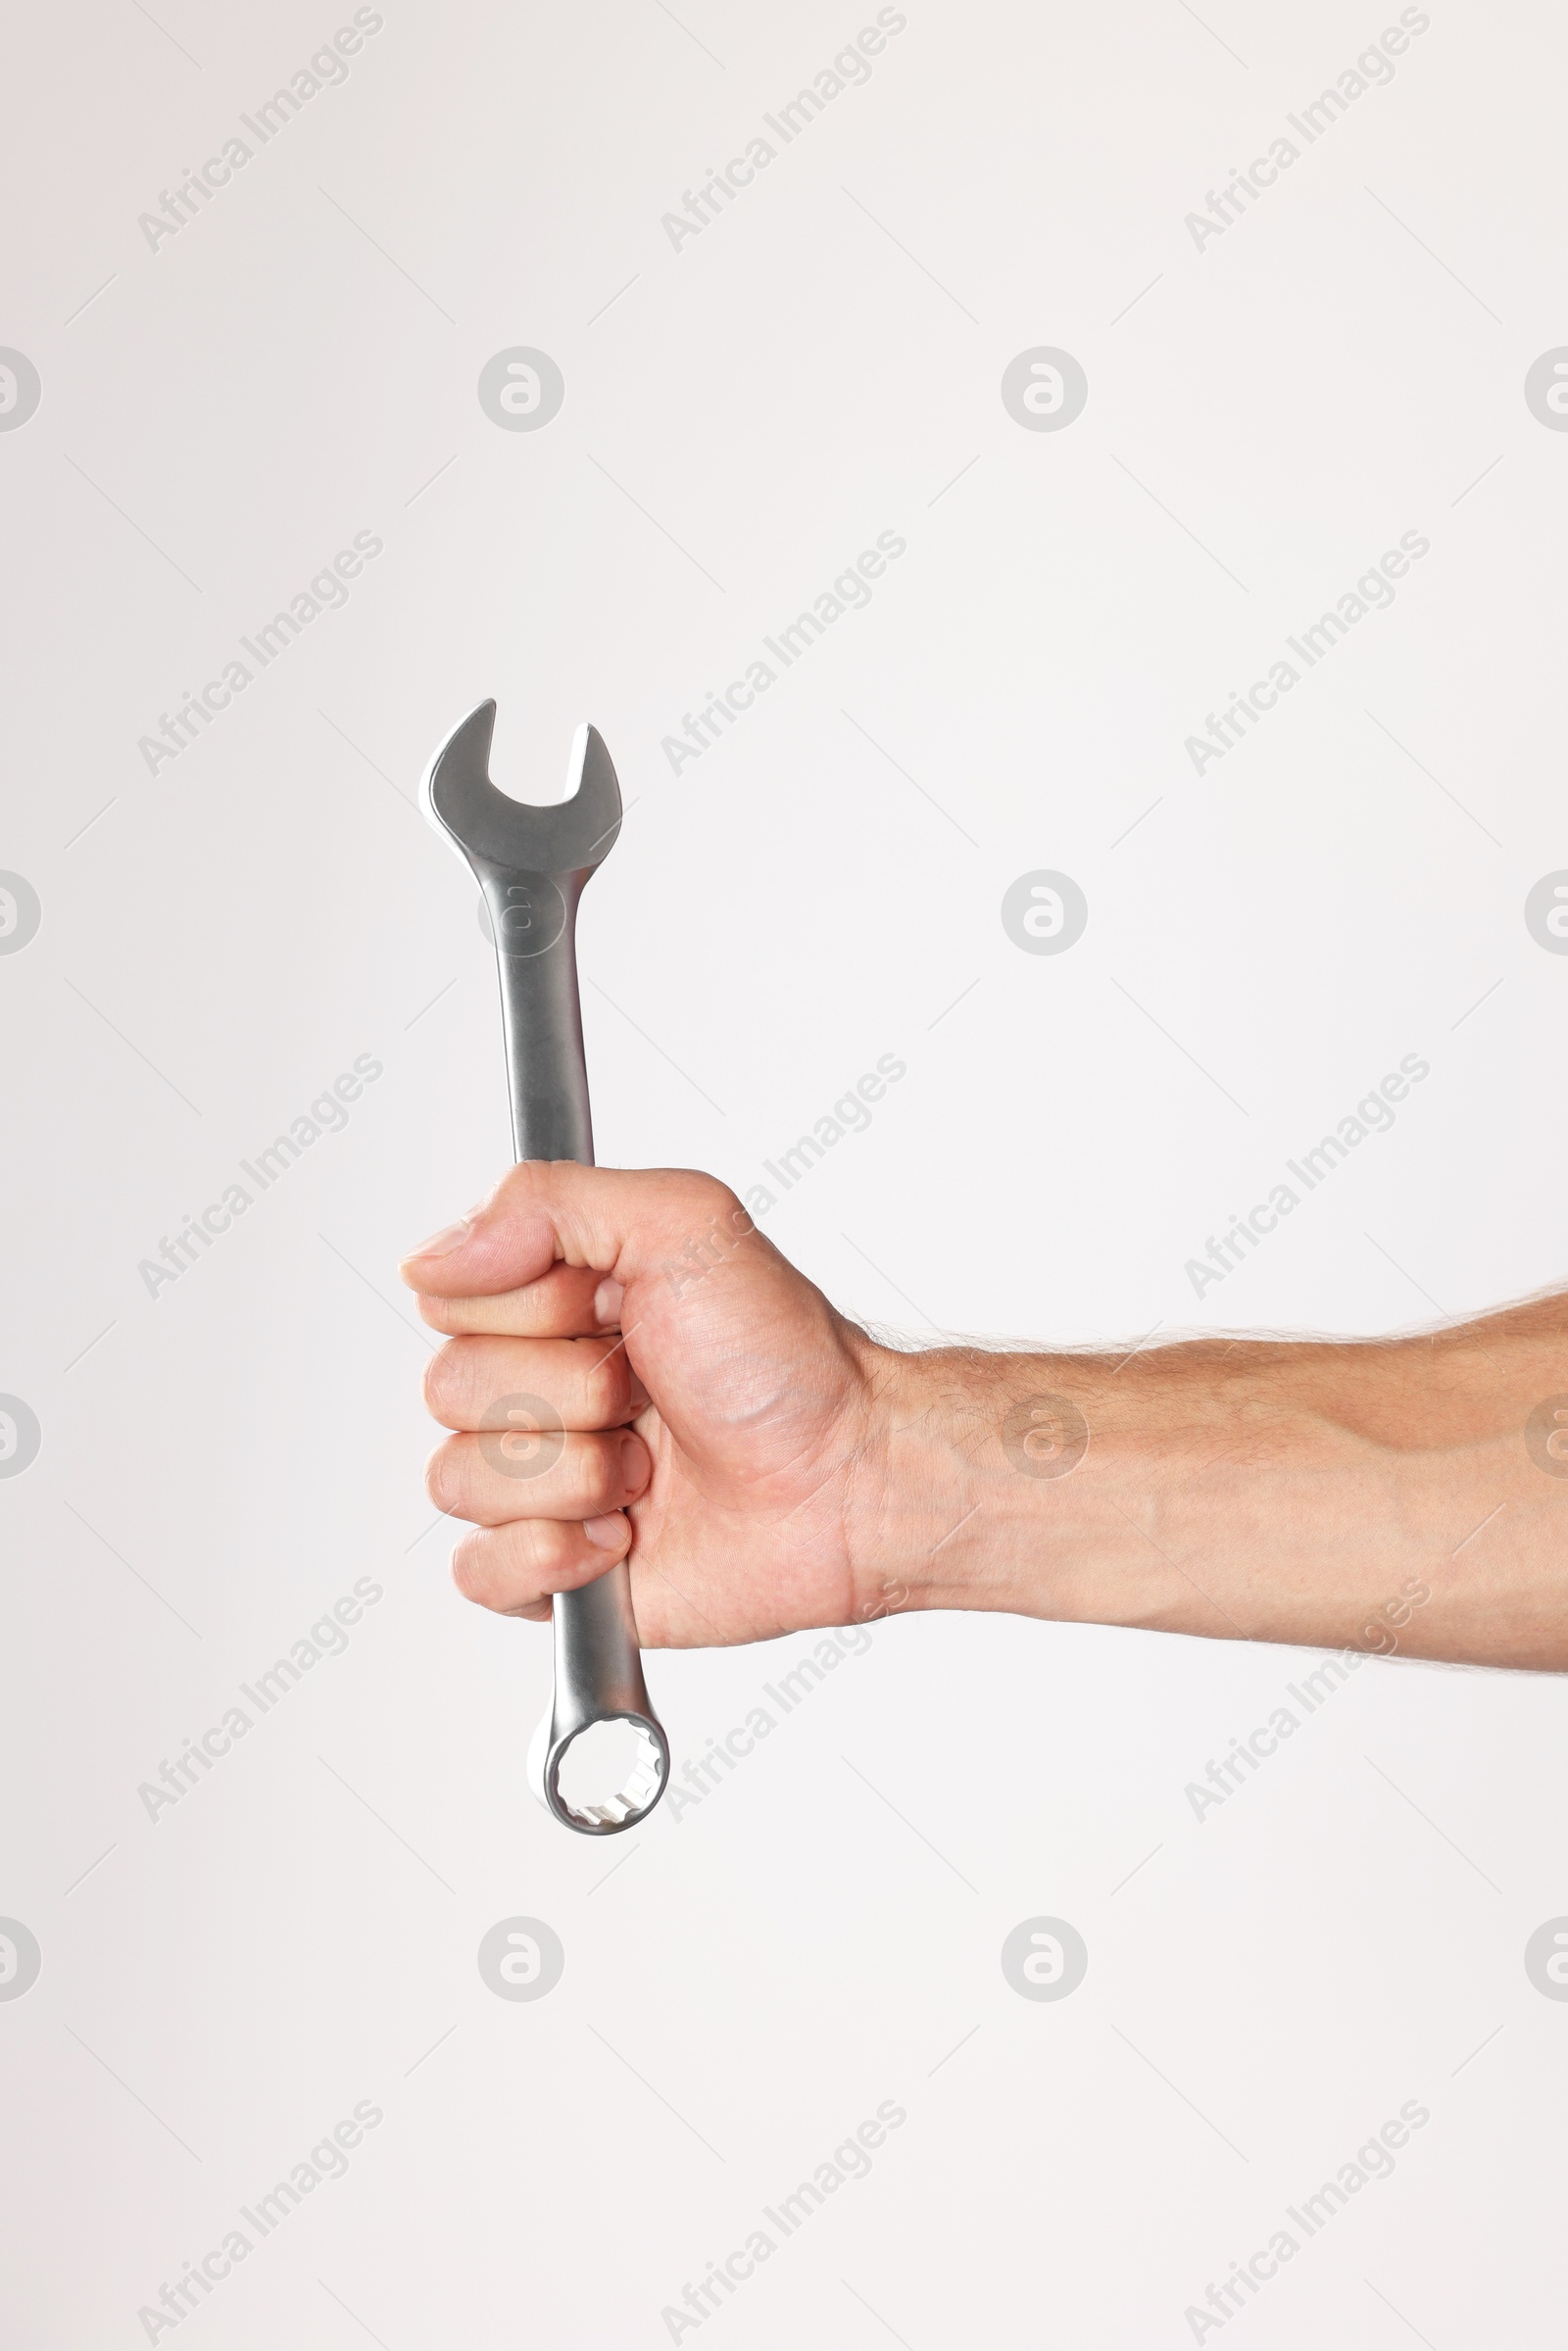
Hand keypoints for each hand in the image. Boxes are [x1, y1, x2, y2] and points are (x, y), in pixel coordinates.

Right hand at [399, 1164, 894, 1645]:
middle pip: (449, 1388)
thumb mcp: (684, 1221)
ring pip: (459, 1480)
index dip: (531, 1308)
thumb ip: (547, 1202)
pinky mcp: (554, 1571)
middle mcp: (540, 1386)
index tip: (612, 1306)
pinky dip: (551, 1556)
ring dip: (575, 1475)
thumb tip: (432, 1258)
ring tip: (652, 1469)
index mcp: (555, 1300)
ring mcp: (544, 1481)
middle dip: (566, 1393)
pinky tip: (624, 1535)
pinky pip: (476, 1572)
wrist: (850, 1481)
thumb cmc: (785, 1360)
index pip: (450, 1297)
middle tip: (649, 1394)